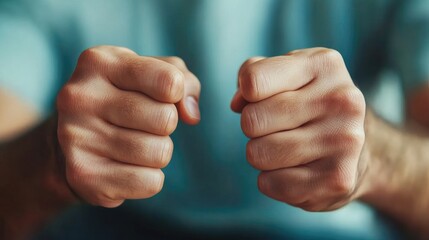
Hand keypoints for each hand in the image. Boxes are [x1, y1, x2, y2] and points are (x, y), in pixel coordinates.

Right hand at [57, 46, 200, 206]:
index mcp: (99, 62)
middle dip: (166, 125)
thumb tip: (191, 115)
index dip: (176, 93)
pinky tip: (126, 167)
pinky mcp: (82, 174)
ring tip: (134, 145)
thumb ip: (183, 81)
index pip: (169, 82)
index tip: (162, 95)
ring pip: (159, 152)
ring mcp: (76, 137)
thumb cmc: (124, 100)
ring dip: (158, 152)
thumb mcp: (151, 75)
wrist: (71, 142)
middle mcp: (80, 97)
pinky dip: (149, 178)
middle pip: (166, 120)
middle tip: (144, 124)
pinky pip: (149, 182)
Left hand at [231, 48, 366, 210]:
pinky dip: (271, 180)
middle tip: (275, 128)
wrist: (356, 149)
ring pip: (258, 154)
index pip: (253, 81)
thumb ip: (254, 75)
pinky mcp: (338, 178)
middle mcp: (341, 100)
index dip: (247, 94)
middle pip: (251, 120)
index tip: (260, 98)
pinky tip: (295, 170)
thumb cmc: (307, 104)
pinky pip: (271, 183)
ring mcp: (344, 141)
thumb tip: (238, 103)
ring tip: (285, 148)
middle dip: (253, 128)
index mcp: (324, 65)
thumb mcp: (286, 75)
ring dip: (261, 155)